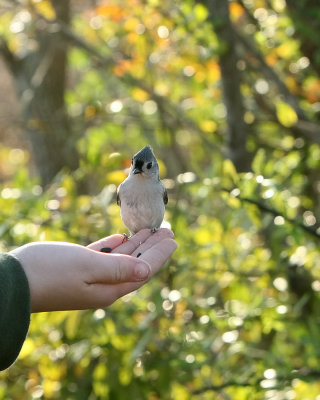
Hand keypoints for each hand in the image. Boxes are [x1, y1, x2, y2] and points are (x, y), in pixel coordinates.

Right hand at [10, 228, 176, 311]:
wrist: (12, 281)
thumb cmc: (49, 271)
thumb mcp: (88, 266)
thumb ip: (119, 268)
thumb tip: (147, 270)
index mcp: (109, 288)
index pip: (143, 269)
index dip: (159, 253)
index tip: (173, 238)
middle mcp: (103, 286)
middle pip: (136, 263)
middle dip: (152, 247)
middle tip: (167, 230)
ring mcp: (90, 278)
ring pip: (121, 258)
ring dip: (136, 244)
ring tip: (151, 230)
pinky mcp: (77, 269)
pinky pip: (104, 256)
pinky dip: (115, 246)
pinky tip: (122, 238)